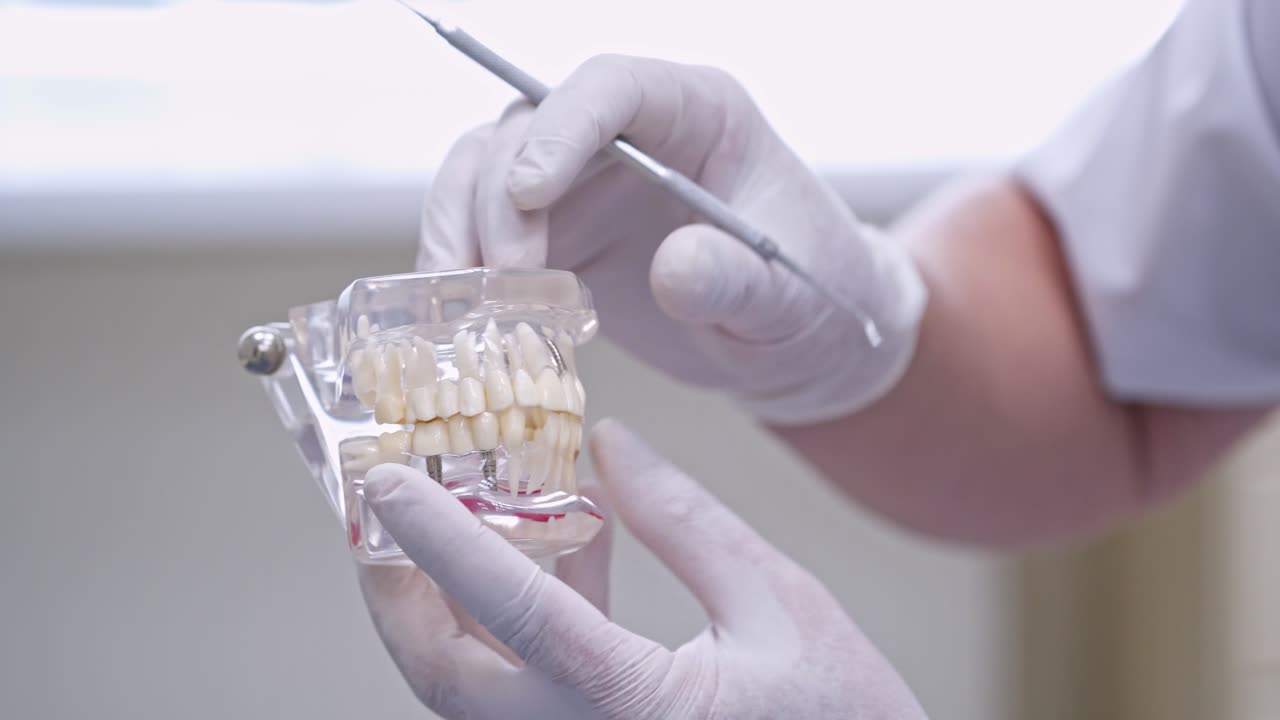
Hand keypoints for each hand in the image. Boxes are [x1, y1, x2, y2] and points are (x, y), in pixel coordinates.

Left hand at [357, 419, 927, 718]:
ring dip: (451, 600)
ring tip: (459, 508)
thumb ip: (686, 523)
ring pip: (474, 687)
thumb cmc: (845, 719)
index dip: (438, 538)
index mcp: (632, 708)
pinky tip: (562, 545)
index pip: (511, 611)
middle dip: (401, 588)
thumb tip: (614, 443)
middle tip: (386, 507)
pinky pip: (525, 688)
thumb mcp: (778, 604)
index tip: (385, 481)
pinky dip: (516, 619)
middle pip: (450, 674)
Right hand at [419, 56, 926, 424]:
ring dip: (460, 233)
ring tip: (462, 309)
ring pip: (484, 174)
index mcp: (697, 114)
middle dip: (497, 202)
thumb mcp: (790, 298)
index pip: (611, 88)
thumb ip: (738, 279)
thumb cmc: (815, 298)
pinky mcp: (560, 233)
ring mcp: (585, 181)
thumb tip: (674, 268)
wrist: (798, 342)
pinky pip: (488, 236)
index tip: (529, 192)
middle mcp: (628, 134)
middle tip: (502, 285)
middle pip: (526, 129)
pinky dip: (467, 275)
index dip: (561, 128)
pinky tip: (472, 326)